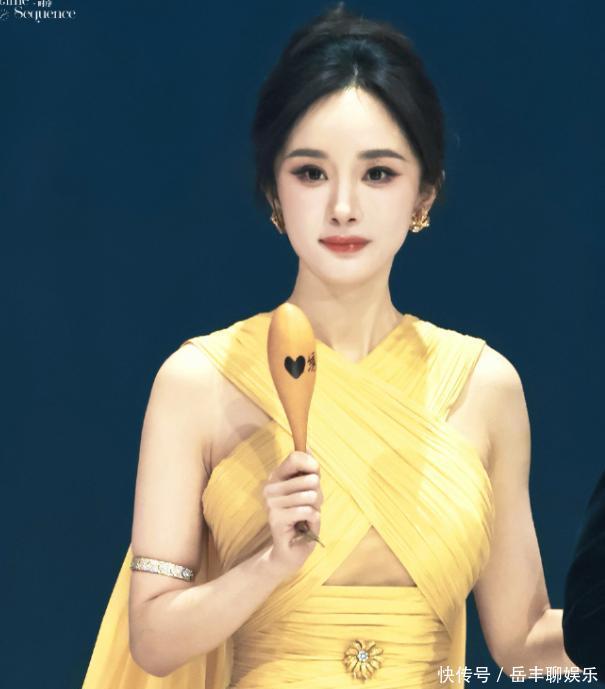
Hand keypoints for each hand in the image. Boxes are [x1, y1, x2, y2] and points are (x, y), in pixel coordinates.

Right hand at [262, 450, 322, 578]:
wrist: (291, 550)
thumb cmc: (301, 518)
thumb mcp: (308, 490)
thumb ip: (307, 470)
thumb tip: (307, 446)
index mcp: (276, 477)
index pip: (295, 457)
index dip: (312, 465)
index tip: (316, 475)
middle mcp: (270, 487)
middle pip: (309, 478)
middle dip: (318, 494)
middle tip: (311, 506)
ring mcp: (271, 503)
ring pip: (310, 495)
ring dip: (316, 508)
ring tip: (308, 516)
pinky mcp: (275, 519)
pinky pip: (307, 511)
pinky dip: (314, 519)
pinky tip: (306, 525)